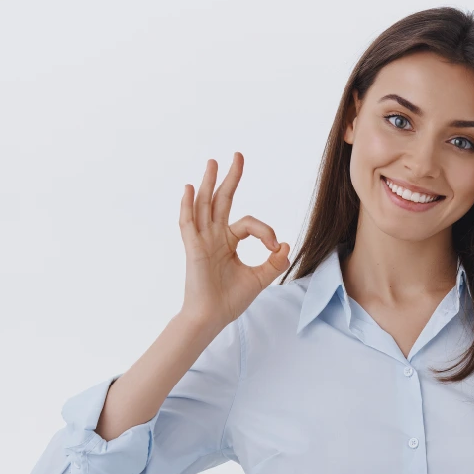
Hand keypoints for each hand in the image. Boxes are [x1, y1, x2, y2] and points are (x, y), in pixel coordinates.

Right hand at [178, 152, 290, 328]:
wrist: (212, 318)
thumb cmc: (229, 300)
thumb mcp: (259, 279)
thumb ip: (274, 262)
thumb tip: (286, 245)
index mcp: (228, 241)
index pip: (248, 223)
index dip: (266, 231)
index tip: (275, 248)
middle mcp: (214, 237)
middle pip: (222, 201)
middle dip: (230, 178)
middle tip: (237, 156)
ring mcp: (202, 241)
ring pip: (205, 206)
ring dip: (208, 183)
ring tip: (213, 163)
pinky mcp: (193, 248)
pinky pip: (188, 223)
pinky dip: (187, 206)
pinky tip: (188, 189)